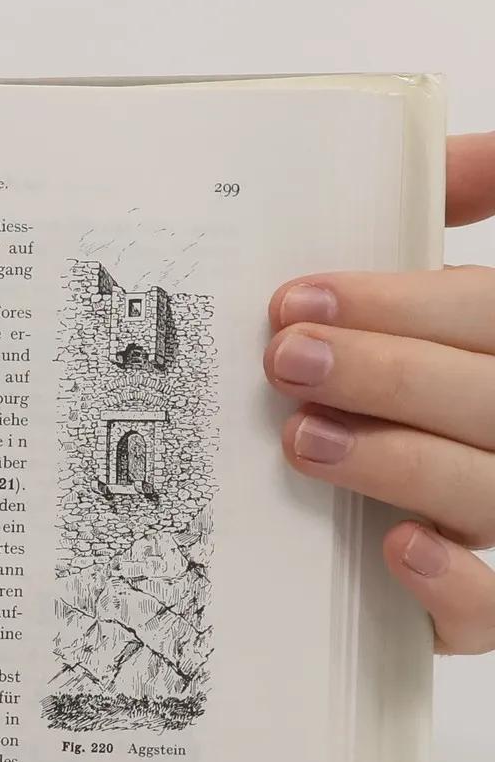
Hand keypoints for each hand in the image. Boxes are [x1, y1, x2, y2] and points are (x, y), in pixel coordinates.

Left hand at [266, 133, 494, 652]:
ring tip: (303, 440)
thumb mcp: (423, 305)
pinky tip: (399, 550)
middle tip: (286, 360)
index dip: (403, 305)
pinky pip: (488, 613)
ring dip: (399, 463)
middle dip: (389, 374)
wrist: (378, 519)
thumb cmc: (402, 386)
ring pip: (491, 496)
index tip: (298, 298)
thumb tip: (468, 148)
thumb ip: (445, 214)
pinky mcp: (470, 609)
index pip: (489, 316)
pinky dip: (452, 586)